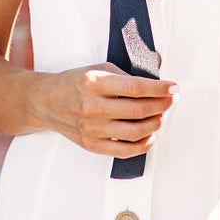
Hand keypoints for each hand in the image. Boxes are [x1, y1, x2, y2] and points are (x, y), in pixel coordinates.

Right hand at [29, 62, 176, 156]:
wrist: (46, 101)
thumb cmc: (74, 83)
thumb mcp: (97, 69)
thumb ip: (124, 77)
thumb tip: (155, 84)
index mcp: (94, 83)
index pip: (136, 87)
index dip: (160, 88)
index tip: (174, 87)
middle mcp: (92, 107)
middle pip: (139, 110)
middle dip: (162, 105)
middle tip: (171, 100)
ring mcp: (91, 129)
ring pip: (136, 132)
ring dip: (156, 123)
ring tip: (162, 115)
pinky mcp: (91, 145)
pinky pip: (125, 150)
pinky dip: (143, 144)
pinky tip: (150, 134)